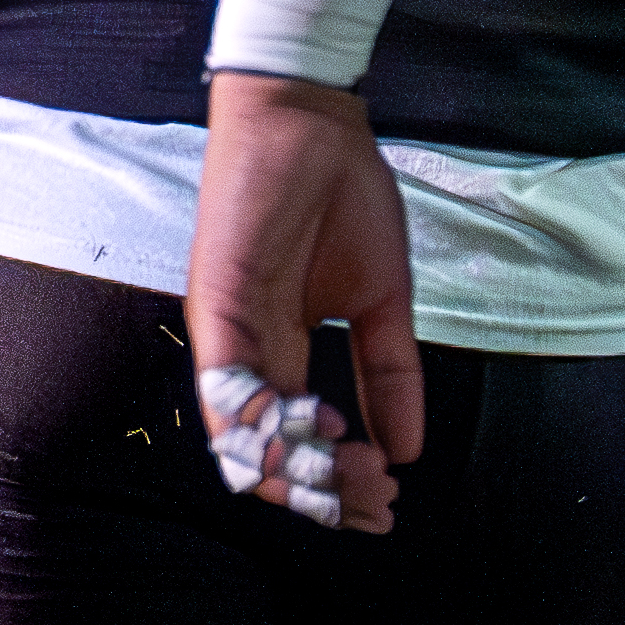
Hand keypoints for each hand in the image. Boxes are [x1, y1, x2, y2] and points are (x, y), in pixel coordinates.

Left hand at [181, 71, 425, 532]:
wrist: (314, 120)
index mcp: (279, 349)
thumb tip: (409, 448)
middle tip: (376, 504)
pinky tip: (321, 425)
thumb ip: (390, 373)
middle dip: (324, 492)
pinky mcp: (215, 297)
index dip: (337, 483)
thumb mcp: (381, 301)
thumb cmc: (341, 196)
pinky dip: (268, 416)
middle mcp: (244, 349)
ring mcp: (224, 326)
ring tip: (356, 476)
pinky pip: (225, 377)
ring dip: (300, 468)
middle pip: (265, 452)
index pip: (296, 441)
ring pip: (241, 431)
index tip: (387, 500)